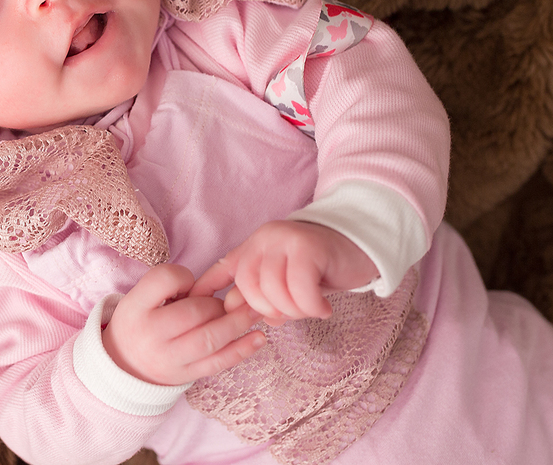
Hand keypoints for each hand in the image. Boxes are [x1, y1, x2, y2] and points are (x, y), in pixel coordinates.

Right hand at [101, 263, 265, 385]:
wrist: (124, 365)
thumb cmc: (139, 321)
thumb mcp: (140, 296)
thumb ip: (167, 284)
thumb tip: (209, 287)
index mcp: (135, 308)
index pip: (164, 280)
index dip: (183, 276)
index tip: (189, 282)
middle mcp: (150, 335)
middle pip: (194, 312)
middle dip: (216, 303)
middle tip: (223, 301)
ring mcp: (169, 359)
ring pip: (209, 339)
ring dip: (237, 323)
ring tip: (254, 311)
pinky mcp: (186, 375)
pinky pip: (218, 363)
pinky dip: (242, 349)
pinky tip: (259, 337)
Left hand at [190, 221, 377, 324]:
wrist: (359, 246)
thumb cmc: (321, 270)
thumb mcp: (286, 283)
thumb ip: (263, 296)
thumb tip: (238, 313)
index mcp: (254, 247)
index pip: (223, 268)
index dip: (205, 288)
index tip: (193, 304)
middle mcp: (264, 239)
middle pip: (249, 287)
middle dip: (269, 310)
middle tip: (294, 313)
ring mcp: (285, 240)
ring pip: (273, 291)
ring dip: (294, 310)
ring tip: (312, 308)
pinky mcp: (308, 247)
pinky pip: (299, 289)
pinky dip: (311, 306)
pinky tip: (324, 308)